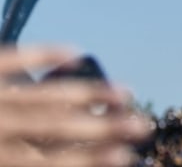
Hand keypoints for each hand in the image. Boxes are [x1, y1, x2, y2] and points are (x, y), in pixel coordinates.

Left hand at [0, 46, 150, 166]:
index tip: (125, 156)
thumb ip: (21, 161)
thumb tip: (53, 158)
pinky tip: (76, 53)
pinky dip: (49, 53)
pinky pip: (18, 57)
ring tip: (126, 93)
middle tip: (141, 126)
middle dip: (104, 127)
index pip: (50, 162)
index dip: (91, 159)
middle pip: (58, 126)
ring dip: (91, 92)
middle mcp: (0, 126)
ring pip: (48, 94)